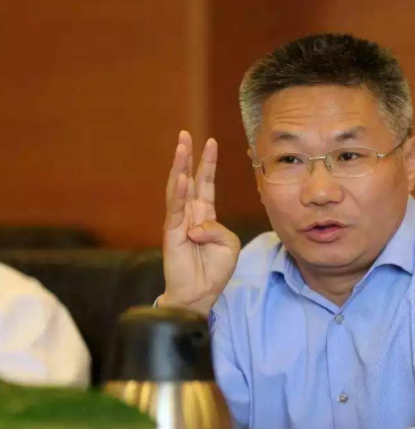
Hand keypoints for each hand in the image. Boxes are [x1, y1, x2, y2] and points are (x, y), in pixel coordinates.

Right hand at [159, 131, 240, 316]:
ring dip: (179, 167)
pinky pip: (175, 211)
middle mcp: (190, 214)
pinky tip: (180, 179)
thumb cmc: (214, 269)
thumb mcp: (229, 245)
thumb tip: (197, 226)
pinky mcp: (172, 234)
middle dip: (188, 157)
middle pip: (189, 179)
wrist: (200, 293)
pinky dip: (178, 194)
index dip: (208, 163)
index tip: (211, 142)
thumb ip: (219, 229)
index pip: (206, 183)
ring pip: (177, 189)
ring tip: (181, 147)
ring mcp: (179, 222)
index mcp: (205, 215)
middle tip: (185, 134)